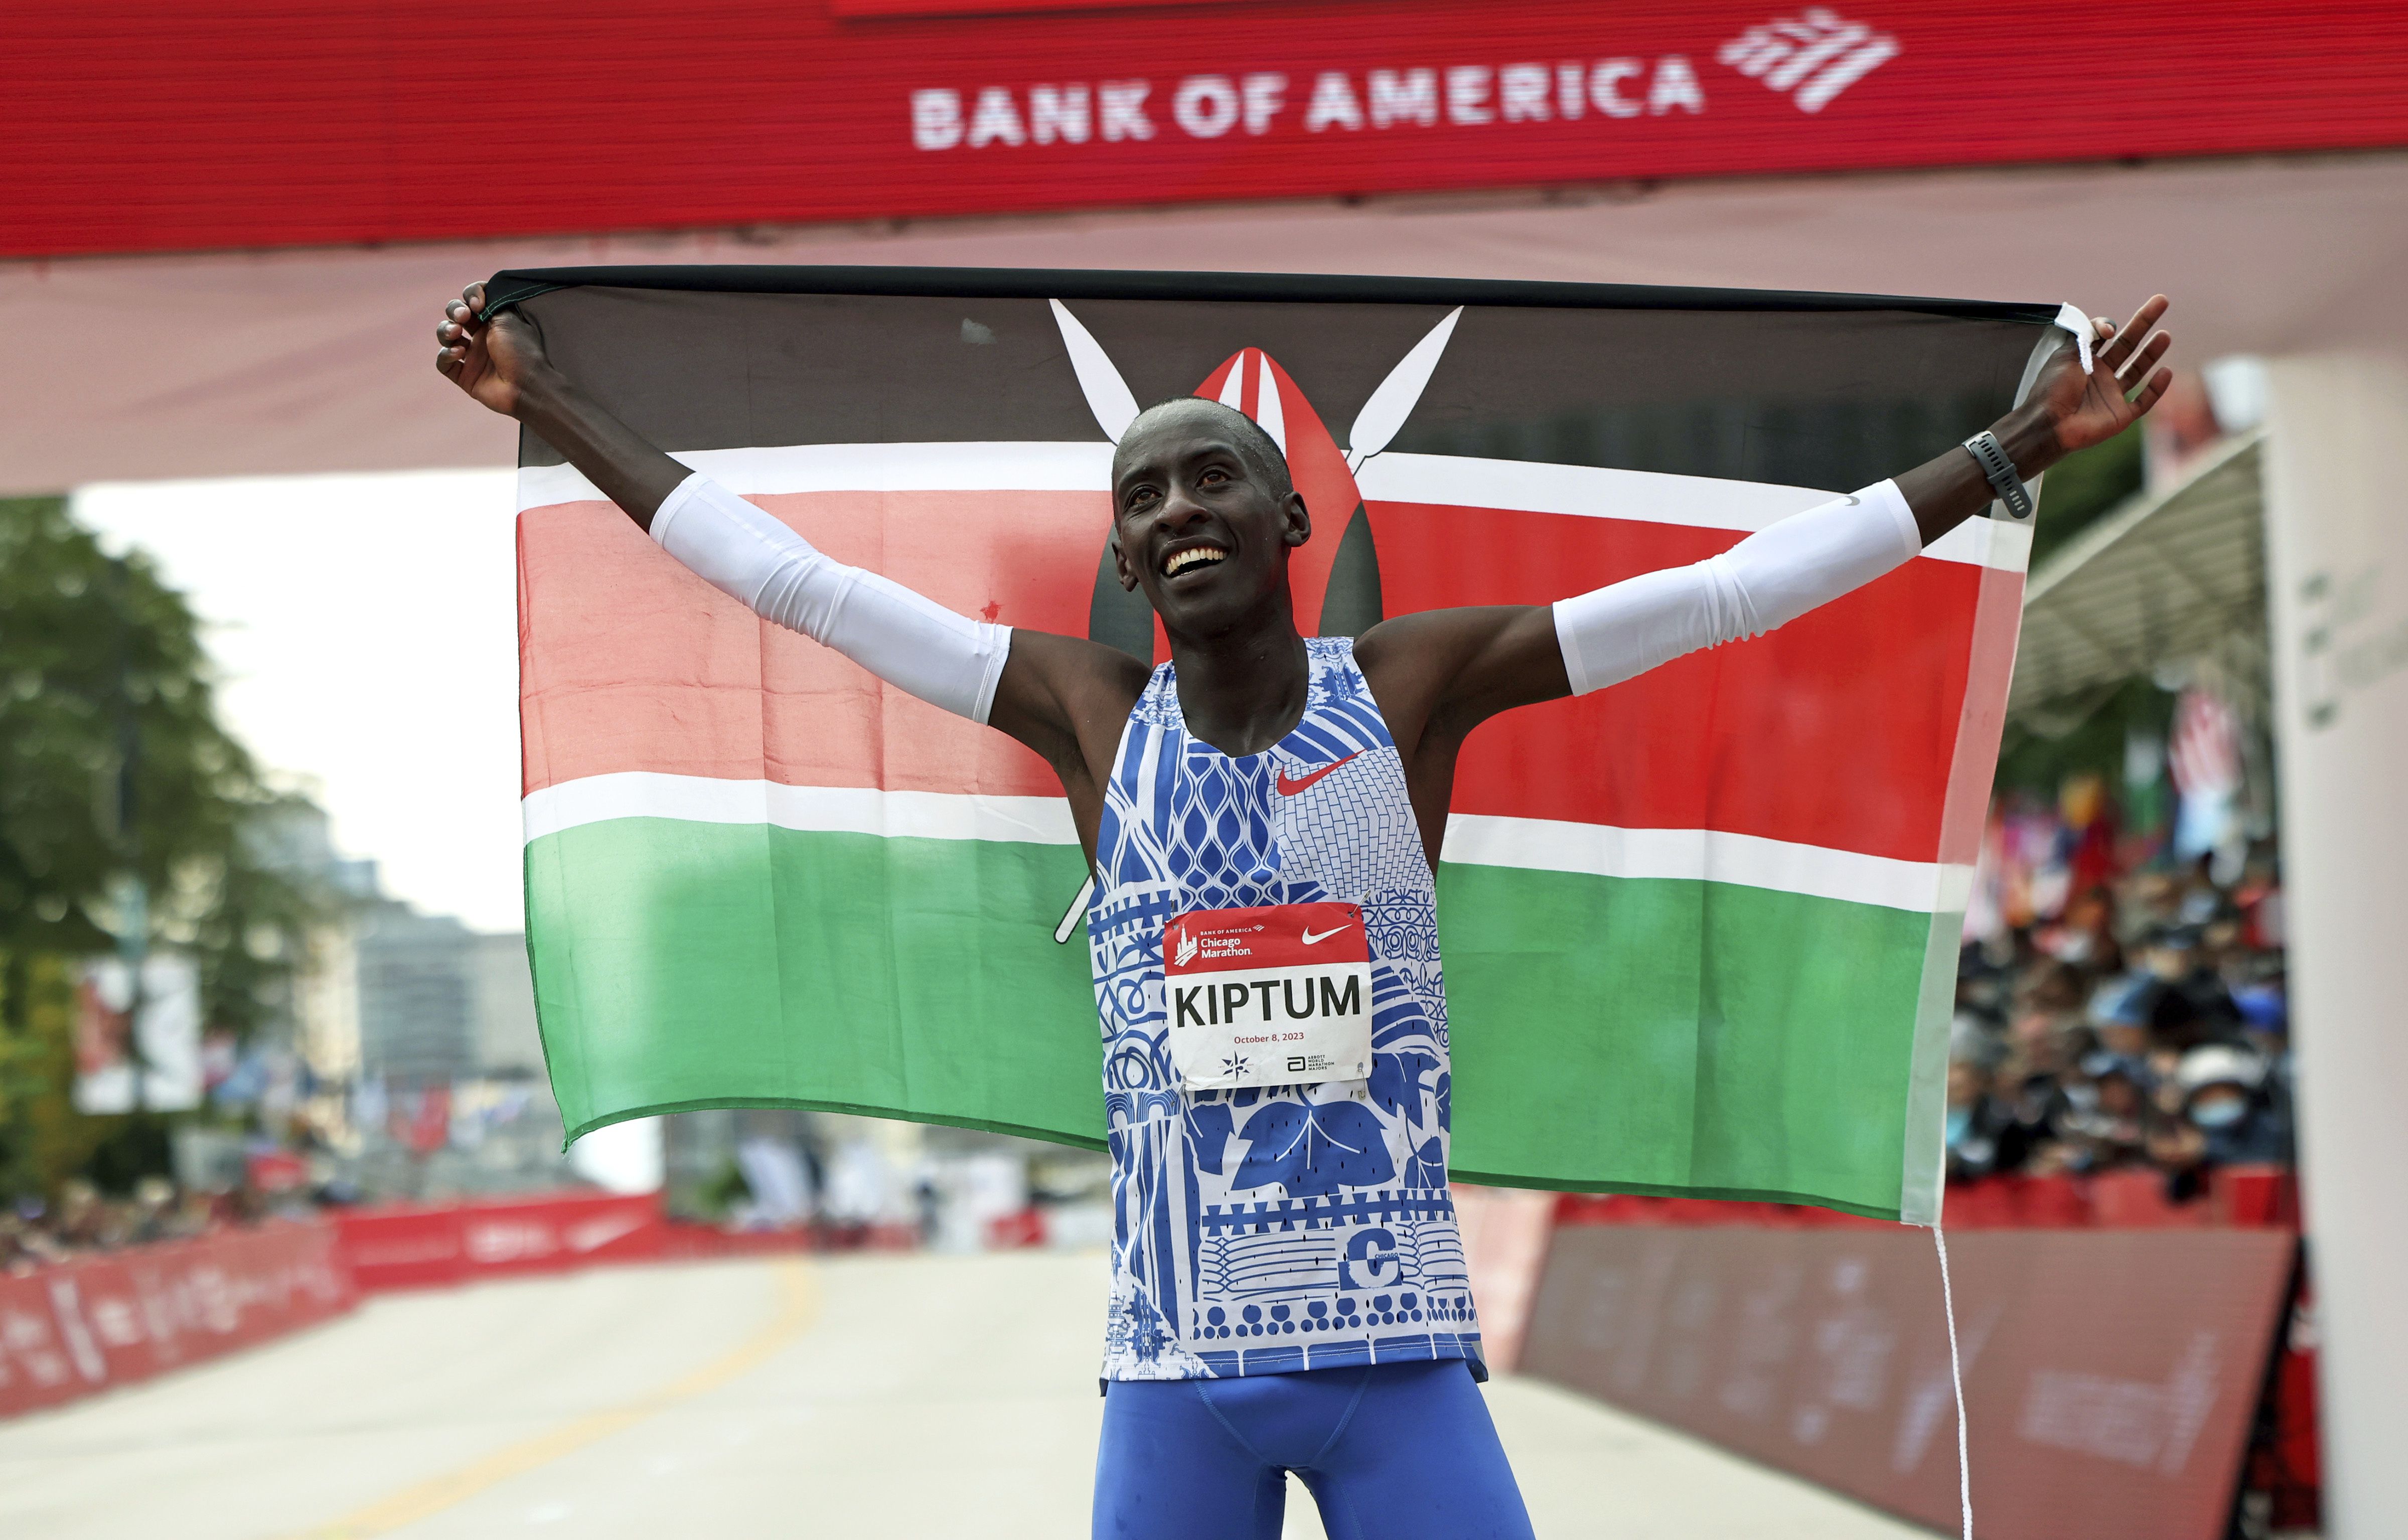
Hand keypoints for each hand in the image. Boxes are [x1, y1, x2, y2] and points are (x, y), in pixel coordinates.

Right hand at [434, 281, 553, 417]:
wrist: (526, 386)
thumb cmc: (521, 351)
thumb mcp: (507, 319)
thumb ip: (491, 303)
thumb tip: (477, 294)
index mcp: (494, 322)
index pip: (472, 300)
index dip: (470, 295)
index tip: (477, 303)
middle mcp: (482, 337)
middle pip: (455, 315)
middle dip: (454, 310)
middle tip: (464, 317)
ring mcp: (472, 356)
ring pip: (446, 336)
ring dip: (445, 330)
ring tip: (455, 333)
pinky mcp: (465, 376)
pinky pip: (443, 363)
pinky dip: (445, 355)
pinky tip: (458, 353)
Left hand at [2022, 294, 2173, 462]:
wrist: (2048, 424)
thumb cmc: (2052, 389)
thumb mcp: (2065, 356)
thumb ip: (2086, 336)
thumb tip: (2109, 326)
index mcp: (2084, 361)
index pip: (2104, 336)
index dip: (2108, 327)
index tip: (2108, 329)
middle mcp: (2100, 376)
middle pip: (2127, 346)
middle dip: (2143, 324)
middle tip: (2161, 302)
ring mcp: (2111, 395)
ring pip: (2137, 371)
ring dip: (2151, 353)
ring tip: (2164, 335)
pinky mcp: (2120, 415)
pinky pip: (2143, 402)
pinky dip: (2156, 389)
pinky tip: (2165, 371)